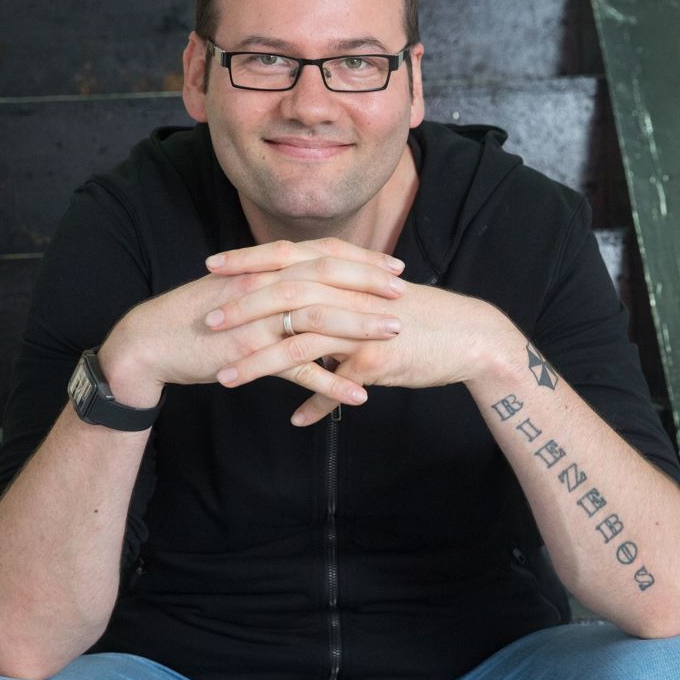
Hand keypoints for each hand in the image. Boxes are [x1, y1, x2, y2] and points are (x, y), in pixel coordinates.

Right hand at [97, 238, 405, 407]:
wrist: (153, 339)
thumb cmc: (200, 315)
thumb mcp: (242, 289)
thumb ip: (275, 283)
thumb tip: (313, 283)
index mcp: (266, 268)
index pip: (323, 255)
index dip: (362, 261)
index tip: (394, 269)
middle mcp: (265, 286)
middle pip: (328, 279)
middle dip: (370, 287)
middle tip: (404, 295)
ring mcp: (257, 319)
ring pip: (318, 318)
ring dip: (359, 327)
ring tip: (394, 337)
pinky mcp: (249, 353)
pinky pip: (296, 368)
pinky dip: (329, 382)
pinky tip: (358, 394)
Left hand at [202, 272, 518, 426]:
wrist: (471, 337)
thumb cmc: (420, 319)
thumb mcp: (374, 299)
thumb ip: (337, 299)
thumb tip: (307, 306)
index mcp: (348, 273)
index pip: (289, 258)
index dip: (249, 261)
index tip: (214, 266)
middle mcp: (351, 293)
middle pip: (285, 295)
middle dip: (242, 309)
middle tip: (208, 321)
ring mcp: (363, 326)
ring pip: (300, 341)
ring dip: (259, 361)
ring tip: (226, 377)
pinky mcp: (377, 359)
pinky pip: (335, 384)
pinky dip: (313, 402)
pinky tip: (294, 420)